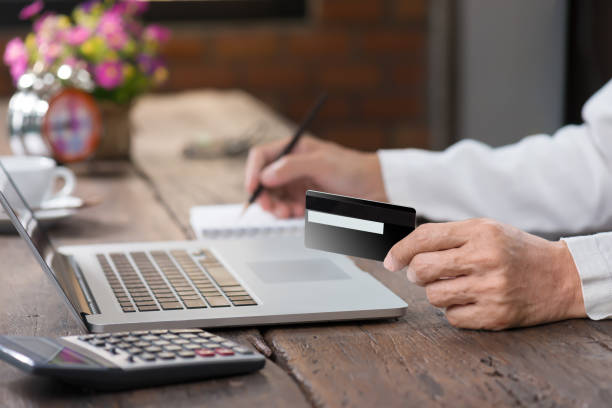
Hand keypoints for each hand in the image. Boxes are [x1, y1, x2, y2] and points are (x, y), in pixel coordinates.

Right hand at [245, 136, 386, 217]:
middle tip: (272, 208)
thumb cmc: (354, 169)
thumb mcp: (322, 163)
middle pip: (263, 181)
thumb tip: (266, 175)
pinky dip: (289, 214)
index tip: (253, 189)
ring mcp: (297, 185)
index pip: (261, 157)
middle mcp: (291, 167)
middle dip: (265, 196)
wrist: (376, 188)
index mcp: (293, 150)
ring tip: (288, 213)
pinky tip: (300, 213)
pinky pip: (287, 209)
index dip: (253, 171)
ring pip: (274, 198)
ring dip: (277, 207)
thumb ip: (292, 167)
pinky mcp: (304, 201)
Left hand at [383, 218, 585, 329]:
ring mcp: (491, 289)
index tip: (390, 260)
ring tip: (456, 285)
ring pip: (433, 296)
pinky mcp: (496, 315)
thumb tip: (406, 254)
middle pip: (422, 269)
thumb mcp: (487, 230)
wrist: (562, 277)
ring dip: (437, 292)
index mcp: (480, 231)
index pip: (424, 238)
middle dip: (416, 273)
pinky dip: (454, 310)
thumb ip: (449, 237)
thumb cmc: (517, 251)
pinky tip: (471, 300)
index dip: (400, 250)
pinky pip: (452, 317)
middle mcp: (484, 258)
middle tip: (424, 273)